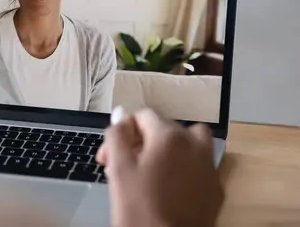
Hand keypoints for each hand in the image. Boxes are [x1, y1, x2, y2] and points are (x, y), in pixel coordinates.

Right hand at [97, 108, 223, 226]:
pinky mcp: (215, 190)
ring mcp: (209, 168)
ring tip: (151, 172)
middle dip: (142, 143)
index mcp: (170, 136)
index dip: (122, 133)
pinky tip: (168, 190)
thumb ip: (117, 135)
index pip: (144, 116)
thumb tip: (121, 114)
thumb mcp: (119, 169)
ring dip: (169, 150)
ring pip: (188, 144)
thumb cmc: (139, 209)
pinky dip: (184, 170)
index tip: (108, 158)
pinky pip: (198, 167)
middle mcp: (195, 145)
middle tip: (124, 167)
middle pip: (166, 128)